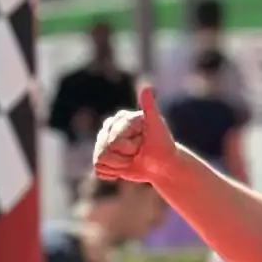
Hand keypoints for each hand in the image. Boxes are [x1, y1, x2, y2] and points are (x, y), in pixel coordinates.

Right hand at [87, 83, 180, 199]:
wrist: (162, 165)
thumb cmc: (162, 145)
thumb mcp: (156, 126)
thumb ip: (149, 108)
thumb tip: (147, 88)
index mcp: (119, 118)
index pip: (114, 140)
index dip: (131, 147)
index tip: (143, 143)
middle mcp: (108, 128)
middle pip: (104, 151)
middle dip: (124, 158)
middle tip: (138, 153)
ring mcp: (103, 143)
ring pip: (100, 160)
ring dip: (119, 166)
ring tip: (131, 160)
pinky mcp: (102, 158)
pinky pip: (99, 170)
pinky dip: (114, 173)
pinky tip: (125, 166)